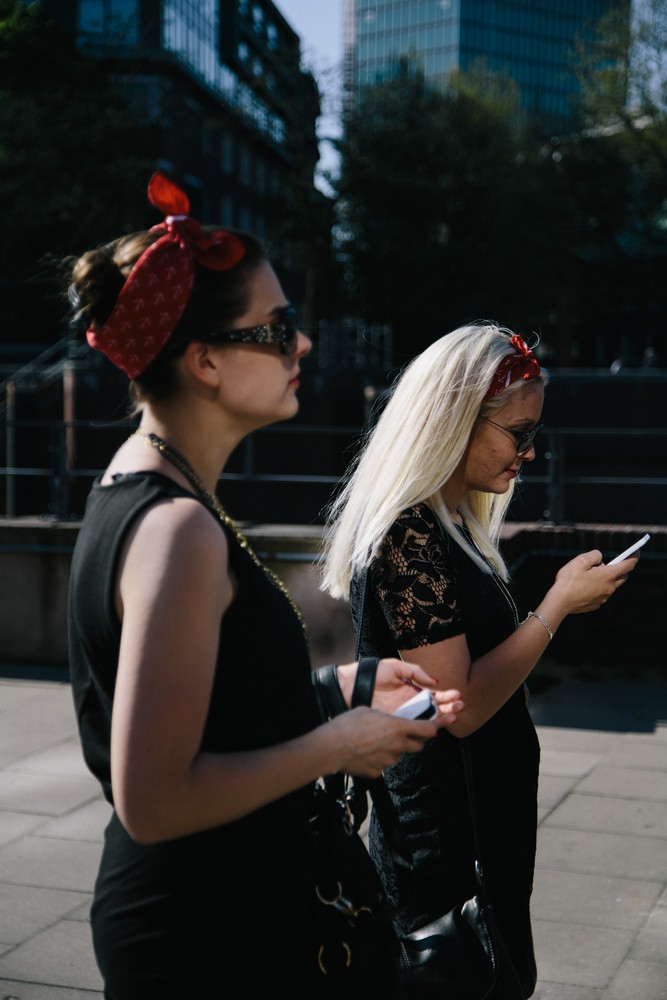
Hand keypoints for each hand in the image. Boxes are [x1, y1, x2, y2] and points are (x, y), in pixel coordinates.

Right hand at [328, 706, 441, 777]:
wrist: (332, 747)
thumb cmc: (349, 725)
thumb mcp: (369, 711)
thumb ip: (385, 718)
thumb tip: (387, 721)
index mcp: (399, 728)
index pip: (427, 729)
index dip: (435, 727)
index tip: (438, 726)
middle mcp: (398, 746)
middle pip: (418, 746)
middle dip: (416, 740)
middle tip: (405, 735)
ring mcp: (389, 761)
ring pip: (399, 755)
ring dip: (395, 749)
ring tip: (377, 742)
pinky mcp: (378, 772)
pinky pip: (384, 764)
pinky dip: (380, 759)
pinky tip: (367, 753)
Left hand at [337, 657, 463, 723]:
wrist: (352, 685)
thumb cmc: (373, 673)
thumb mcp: (396, 667)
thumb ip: (415, 672)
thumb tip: (434, 682)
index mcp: (413, 689)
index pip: (434, 695)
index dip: (446, 696)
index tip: (457, 696)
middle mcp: (411, 703)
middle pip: (435, 708)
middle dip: (449, 708)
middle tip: (460, 707)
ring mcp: (404, 713)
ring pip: (427, 719)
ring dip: (442, 718)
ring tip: (454, 716)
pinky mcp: (396, 722)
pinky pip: (413, 726)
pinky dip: (425, 727)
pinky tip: (436, 726)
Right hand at [551, 549, 638, 613]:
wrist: (560, 602)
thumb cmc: (569, 580)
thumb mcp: (580, 560)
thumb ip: (594, 555)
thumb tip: (600, 559)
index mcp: (608, 575)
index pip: (628, 565)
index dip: (634, 557)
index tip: (637, 551)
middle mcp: (609, 588)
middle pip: (623, 576)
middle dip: (621, 568)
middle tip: (613, 562)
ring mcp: (604, 597)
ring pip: (612, 585)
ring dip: (607, 578)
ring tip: (591, 574)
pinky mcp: (597, 604)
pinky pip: (602, 593)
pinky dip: (598, 587)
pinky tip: (585, 586)